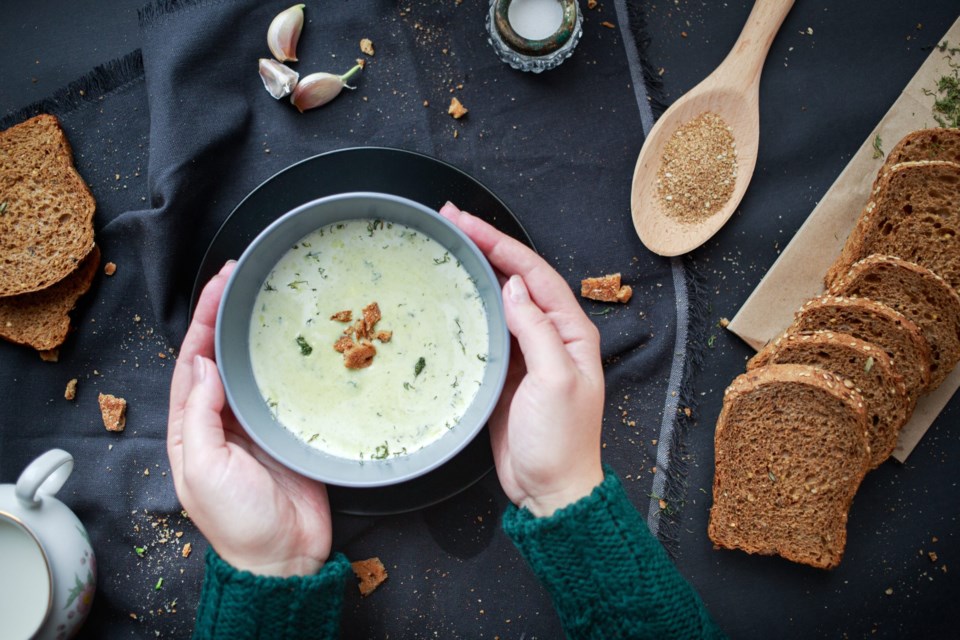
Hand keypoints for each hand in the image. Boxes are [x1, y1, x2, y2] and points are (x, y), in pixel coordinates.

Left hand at [167, 262, 332, 576]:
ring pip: (254, 365)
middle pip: (222, 355)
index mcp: (190, 427)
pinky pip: (287, 387)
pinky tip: (299, 340)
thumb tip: (202, 364)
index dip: (203, 321)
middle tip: (242, 276)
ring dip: (257, 332)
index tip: (218, 286)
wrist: (284, 558)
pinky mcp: (289, 430)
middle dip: (227, 315)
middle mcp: (222, 419)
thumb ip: (200, 416)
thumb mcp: (203, 470)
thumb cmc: (237, 523)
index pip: (192, 361)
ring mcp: (256, 423)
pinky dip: (290, 361)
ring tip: (268, 296)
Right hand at [440, 203, 604, 516]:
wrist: (550, 490)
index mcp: (572, 331)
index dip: (501, 243)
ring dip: (474, 272)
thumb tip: (513, 286)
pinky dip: (466, 308)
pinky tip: (447, 296)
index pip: (535, 273)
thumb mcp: (555, 381)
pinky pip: (485, 329)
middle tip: (448, 220)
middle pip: (516, 278)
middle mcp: (551, 335)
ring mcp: (526, 352)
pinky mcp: (504, 371)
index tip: (466, 222)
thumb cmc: (560, 441)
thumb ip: (536, 330)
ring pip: (498, 299)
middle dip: (484, 246)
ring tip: (444, 246)